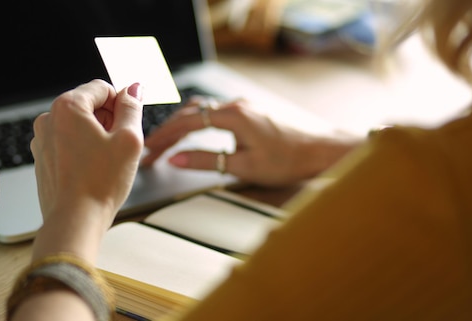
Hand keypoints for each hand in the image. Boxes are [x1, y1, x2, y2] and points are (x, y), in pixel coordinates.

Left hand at [29, 79, 143, 260]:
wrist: (75, 221)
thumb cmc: (101, 183)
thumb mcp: (129, 139)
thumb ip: (132, 107)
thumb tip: (134, 89)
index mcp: (67, 107)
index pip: (102, 88)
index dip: (121, 104)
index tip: (129, 125)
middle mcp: (48, 119)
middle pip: (88, 105)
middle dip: (108, 120)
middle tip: (120, 146)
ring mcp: (42, 140)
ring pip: (78, 125)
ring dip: (96, 136)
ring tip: (106, 161)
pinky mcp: (43, 158)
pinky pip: (68, 143)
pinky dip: (83, 150)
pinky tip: (93, 171)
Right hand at [141, 97, 357, 185]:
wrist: (322, 150)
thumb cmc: (289, 160)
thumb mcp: (244, 166)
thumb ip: (206, 161)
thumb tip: (176, 159)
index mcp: (233, 116)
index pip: (188, 123)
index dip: (165, 137)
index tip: (150, 149)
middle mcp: (236, 105)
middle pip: (191, 113)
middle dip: (168, 131)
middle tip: (152, 149)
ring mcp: (244, 106)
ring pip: (202, 109)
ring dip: (182, 124)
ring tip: (165, 141)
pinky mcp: (250, 112)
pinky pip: (215, 112)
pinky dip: (197, 122)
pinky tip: (193, 132)